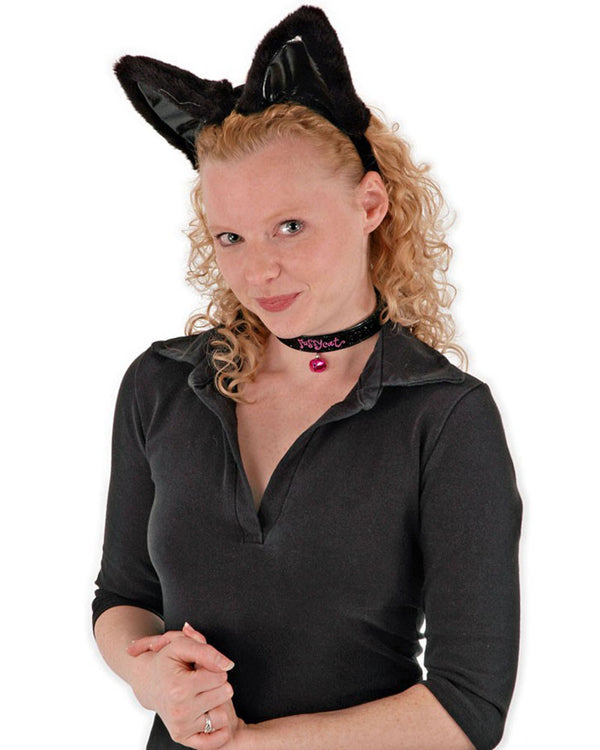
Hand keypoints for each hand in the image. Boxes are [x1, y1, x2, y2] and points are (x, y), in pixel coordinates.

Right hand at [129, 623, 249, 748]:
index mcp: (179, 688)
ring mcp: (181, 727)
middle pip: (224, 695)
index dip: (216, 668)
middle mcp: (179, 711)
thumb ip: (207, 652)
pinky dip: (217, 728)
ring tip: (203, 696)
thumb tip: (228, 665)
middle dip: (218, 684)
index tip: (202, 668)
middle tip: (202, 681)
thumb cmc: (167, 663)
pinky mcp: (183, 737)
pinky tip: (208, 714)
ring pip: (223, 716)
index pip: (221, 676)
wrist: (149, 682)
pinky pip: (216, 738)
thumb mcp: (182, 646)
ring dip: (217, 705)